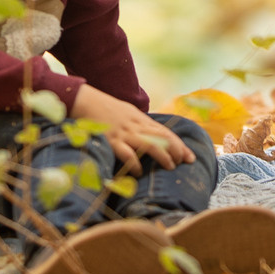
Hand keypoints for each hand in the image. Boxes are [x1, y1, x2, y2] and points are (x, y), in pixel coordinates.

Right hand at [70, 84, 189, 173]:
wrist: (84, 101)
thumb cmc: (105, 109)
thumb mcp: (127, 113)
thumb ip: (139, 124)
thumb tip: (153, 135)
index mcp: (139, 119)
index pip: (165, 132)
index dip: (179, 144)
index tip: (190, 156)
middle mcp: (135, 125)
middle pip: (162, 137)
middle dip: (176, 149)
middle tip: (186, 161)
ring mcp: (124, 133)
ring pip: (149, 144)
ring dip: (162, 155)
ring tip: (170, 166)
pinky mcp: (111, 140)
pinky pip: (126, 153)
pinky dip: (134, 163)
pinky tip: (138, 172)